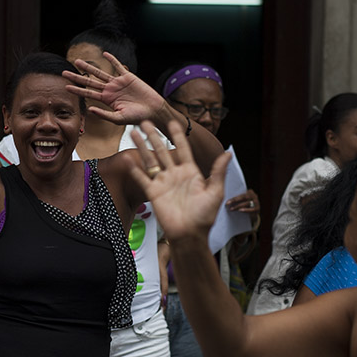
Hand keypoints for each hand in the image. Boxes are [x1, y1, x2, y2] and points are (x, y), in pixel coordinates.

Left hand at [62, 52, 166, 124]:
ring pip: (100, 73)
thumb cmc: (137, 117)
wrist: (153, 111)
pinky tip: (104, 54)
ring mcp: (118, 83)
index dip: (77, 90)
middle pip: (90, 81)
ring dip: (89, 67)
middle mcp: (110, 90)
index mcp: (106, 100)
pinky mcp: (128, 77)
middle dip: (77, 77)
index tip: (65, 87)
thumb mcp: (119, 118)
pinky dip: (111, 60)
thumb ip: (104, 115)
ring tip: (77, 61)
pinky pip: (118, 66)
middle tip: (64, 73)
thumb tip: (90, 109)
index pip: (88, 93)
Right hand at [130, 120, 230, 241]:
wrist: (190, 235)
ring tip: (134, 133)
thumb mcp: (215, 192)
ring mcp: (163, 183)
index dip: (178, 135)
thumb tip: (227, 153)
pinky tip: (129, 160)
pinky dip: (135, 170)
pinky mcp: (153, 193)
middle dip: (154, 135)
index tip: (173, 122)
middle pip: (163, 150)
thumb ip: (218, 172)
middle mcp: (175, 175)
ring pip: (150, 160)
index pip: (183, 149)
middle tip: (146, 121)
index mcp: (191, 172)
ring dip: (142, 147)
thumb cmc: (204, 217)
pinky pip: (142, 179)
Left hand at [226, 189, 259, 215]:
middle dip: (234, 200)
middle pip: (244, 197)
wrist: (254, 213)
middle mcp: (254, 195)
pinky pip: (251, 209)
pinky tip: (240, 210)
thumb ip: (237, 199)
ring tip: (231, 209)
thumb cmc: (245, 205)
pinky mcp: (258, 208)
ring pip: (247, 203)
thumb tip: (227, 201)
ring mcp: (256, 202)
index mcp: (249, 192)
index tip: (226, 201)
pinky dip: (246, 210)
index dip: (233, 197)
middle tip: (227, 204)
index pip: (241, 193)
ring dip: (238, 206)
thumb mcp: (242, 200)